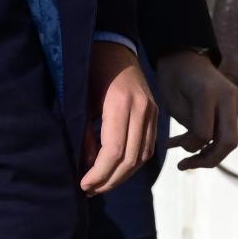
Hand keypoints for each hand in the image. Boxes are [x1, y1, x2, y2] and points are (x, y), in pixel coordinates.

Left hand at [81, 41, 158, 194]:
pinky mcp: (155, 113)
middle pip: (131, 158)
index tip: (82, 185)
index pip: (114, 151)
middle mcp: (142, 109)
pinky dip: (134, 162)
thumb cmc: (91, 72)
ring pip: (143, 155)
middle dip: (110, 180)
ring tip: (101, 184)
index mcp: (122, 104)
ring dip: (122, 175)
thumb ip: (85, 135)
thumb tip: (87, 167)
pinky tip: (116, 169)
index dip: (99, 174)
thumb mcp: (82, 103)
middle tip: (89, 190)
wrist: (115, 48)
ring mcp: (152, 111)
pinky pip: (148, 146)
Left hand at [157, 49, 237, 169]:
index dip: (189, 147)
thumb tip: (198, 148)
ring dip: (209, 154)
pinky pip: (226, 130)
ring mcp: (236, 100)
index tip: (171, 145)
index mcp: (208, 94)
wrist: (187, 56)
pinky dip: (210, 141)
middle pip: (229, 141)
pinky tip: (189, 144)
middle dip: (209, 160)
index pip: (205, 134)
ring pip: (230, 139)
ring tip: (186, 161)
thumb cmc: (173, 79)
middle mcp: (228, 97)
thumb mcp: (173, 102)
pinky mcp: (236, 104)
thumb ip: (189, 126)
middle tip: (185, 166)